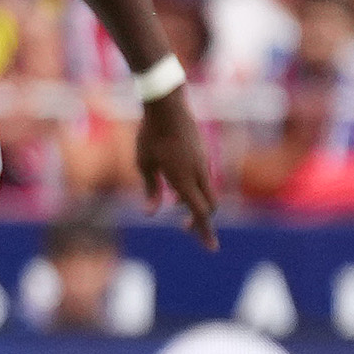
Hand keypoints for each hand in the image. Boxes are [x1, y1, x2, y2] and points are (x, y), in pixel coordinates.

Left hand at [136, 87, 218, 247]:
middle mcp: (199, 173)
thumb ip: (150, 190)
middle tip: (187, 230)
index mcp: (184, 180)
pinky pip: (204, 179)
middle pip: (209, 206)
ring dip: (195, 204)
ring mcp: (204, 163)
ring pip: (208, 192)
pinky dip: (195, 190)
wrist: (168, 106)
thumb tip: (152, 213)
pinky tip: (177, 190)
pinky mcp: (203, 154)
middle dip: (202, 222)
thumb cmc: (150, 135)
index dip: (204, 231)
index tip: (210, 247)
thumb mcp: (143, 164)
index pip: (200, 213)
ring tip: (176, 207)